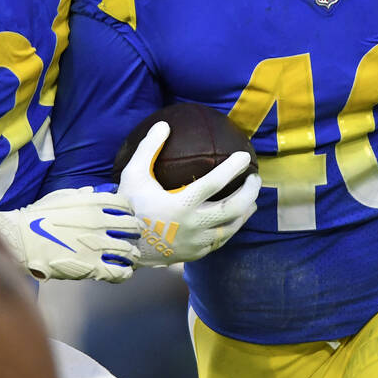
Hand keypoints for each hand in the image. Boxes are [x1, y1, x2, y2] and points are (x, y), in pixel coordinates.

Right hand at [0, 187, 141, 281]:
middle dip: (134, 232)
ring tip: (129, 257)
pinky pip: (119, 272)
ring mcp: (97, 245)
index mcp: (94, 203)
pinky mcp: (91, 267)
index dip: (129, 212)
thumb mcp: (63, 197)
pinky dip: (125, 272)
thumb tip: (98, 191)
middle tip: (132, 237)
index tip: (128, 217)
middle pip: (131, 227)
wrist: (22, 239)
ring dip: (131, 254)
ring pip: (128, 251)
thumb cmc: (39, 216)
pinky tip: (123, 271)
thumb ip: (84, 194)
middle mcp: (100, 223)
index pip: (125, 205)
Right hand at [117, 121, 260, 265]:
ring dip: (246, 212)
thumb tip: (164, 124)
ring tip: (253, 201)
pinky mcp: (196, 254)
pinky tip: (234, 220)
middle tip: (255, 179)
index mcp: (180, 204)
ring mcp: (196, 242)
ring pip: (231, 227)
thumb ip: (149, 149)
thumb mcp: (133, 174)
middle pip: (232, 208)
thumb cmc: (129, 205)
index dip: (233, 168)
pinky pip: (220, 241)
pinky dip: (231, 228)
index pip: (214, 183)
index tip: (245, 157)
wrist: (122, 243)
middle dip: (249, 192)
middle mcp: (193, 225)